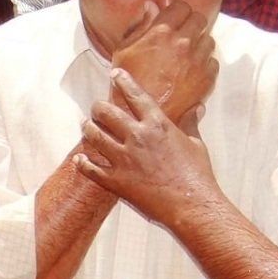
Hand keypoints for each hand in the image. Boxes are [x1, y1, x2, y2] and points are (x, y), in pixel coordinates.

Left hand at [75, 70, 221, 225]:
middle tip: (96, 109)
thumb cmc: (197, 175)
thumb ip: (190, 123)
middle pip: (106, 112)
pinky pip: (90, 169)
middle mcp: (137, 137)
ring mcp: (124, 159)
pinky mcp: (116, 181)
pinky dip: (83, 163)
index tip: (115, 74)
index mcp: (157, 124)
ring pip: (94, 136)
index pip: (135, 95)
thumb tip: (197, 107)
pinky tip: (80, 159)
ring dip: (87, 129)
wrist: (192, 204)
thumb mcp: (196, 144)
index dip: (123, 81)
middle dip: (98, 108)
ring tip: (85, 127)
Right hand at [109, 3, 216, 123]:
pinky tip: (191, 71)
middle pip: (199, 19)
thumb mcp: (124, 49)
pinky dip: (205, 64)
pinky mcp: (206, 79)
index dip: (177, 13)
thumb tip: (152, 6)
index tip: (174, 21)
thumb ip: (140, 25)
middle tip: (182, 36)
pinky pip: (213, 62)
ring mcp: (197, 61)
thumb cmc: (129, 82)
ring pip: (209, 40)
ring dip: (199, 44)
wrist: (140, 115)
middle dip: (191, 24)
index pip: (182, 7)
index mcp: (162, 31)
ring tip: (187, 55)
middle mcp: (183, 42)